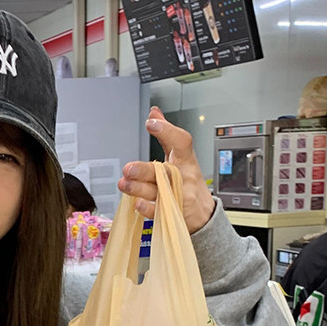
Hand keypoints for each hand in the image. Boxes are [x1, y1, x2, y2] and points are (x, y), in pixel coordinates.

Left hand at [118, 107, 215, 234]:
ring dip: (138, 188)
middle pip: (165, 171)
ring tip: (123, 184)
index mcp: (185, 159)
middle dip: (145, 170)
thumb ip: (166, 135)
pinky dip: (148, 209)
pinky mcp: (172, 213)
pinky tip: (137, 204)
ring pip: (157, 192)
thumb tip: (154, 112)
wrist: (203, 214)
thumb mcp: (181, 156)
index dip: (168, 131)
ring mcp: (178, 196)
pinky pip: (159, 212)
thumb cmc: (188, 181)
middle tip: (128, 168)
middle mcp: (182, 177)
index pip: (181, 142)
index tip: (152, 123)